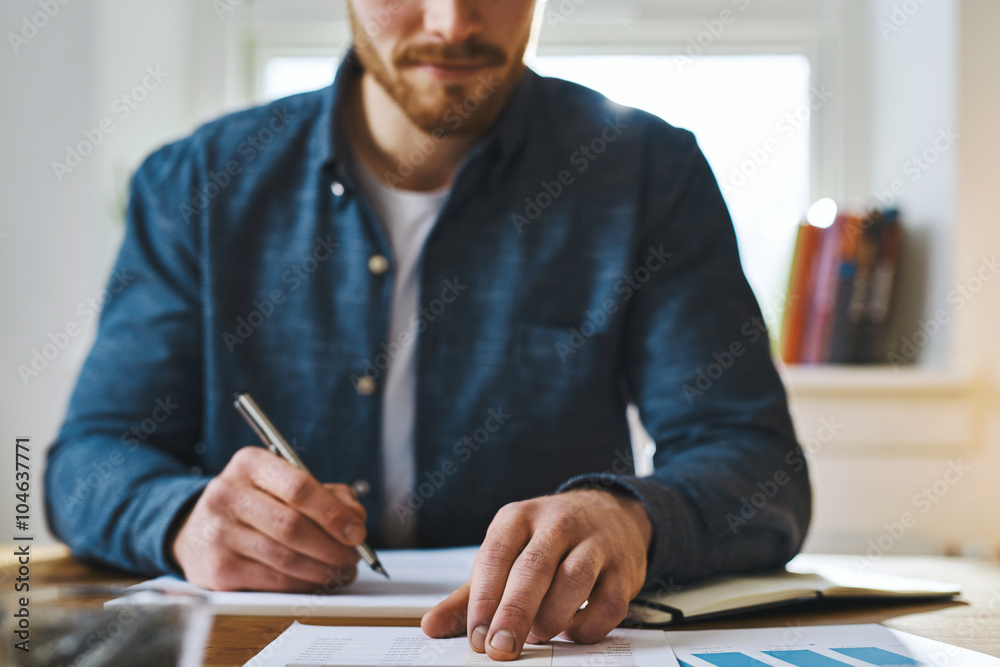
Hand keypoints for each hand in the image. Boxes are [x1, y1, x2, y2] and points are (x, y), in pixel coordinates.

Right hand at [171, 446, 365, 591]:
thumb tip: (355, 517)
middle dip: (332, 546)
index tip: (357, 531)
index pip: (298, 487)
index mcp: (250, 464)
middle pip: (293, 525)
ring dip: (322, 569)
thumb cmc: (254, 505)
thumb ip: (327, 495)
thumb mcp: (284, 485)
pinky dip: (302, 584)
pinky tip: (315, 581)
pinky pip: (272, 580)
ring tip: (341, 571)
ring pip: (285, 557)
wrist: (198, 530)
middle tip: (353, 557)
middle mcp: (227, 494)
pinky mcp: (217, 568)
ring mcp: (218, 532)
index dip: (333, 512)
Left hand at [421, 488, 652, 659]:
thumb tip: (432, 626)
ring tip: (538, 634)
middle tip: (500, 648)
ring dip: (552, 617)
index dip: (483, 599)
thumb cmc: (547, 541)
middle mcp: (557, 523)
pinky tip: (573, 632)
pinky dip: (589, 626)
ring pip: (574, 581)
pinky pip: (609, 603)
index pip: (495, 556)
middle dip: (514, 614)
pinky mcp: (624, 567)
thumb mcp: (506, 554)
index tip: (476, 636)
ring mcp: (595, 542)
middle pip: (533, 569)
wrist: (611, 514)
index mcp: (518, 517)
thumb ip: (470, 593)